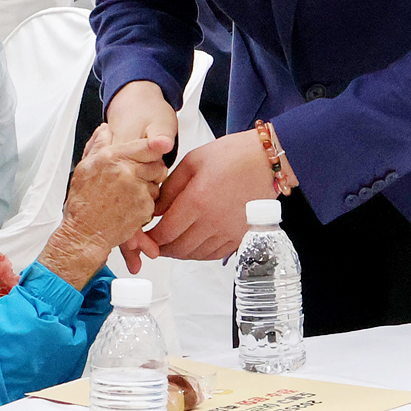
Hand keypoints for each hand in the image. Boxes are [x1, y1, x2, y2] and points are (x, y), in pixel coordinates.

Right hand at [39, 125, 173, 287]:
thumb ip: (98, 145)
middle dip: (151, 170)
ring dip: (148, 188)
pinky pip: (153, 201)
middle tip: (138, 177)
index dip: (157, 144)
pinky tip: (129, 208)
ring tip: (128, 195)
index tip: (166, 143)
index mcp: (110, 158)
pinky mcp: (144, 208)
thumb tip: (105, 130)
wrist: (84, 233)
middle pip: (157, 164)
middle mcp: (125, 172)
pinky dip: (145, 204)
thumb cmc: (82, 203)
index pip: (143, 146)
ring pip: (157, 183)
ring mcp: (136, 191)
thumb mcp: (85, 167)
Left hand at [148, 130, 274, 262]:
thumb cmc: (232, 156)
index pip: (165, 232)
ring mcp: (228, 232)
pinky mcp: (239, 237)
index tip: (144, 235)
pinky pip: (213, 255)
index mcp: (197, 201)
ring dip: (179, 252)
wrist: (266, 161)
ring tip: (171, 243)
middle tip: (154, 241)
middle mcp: (213, 221)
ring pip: (195, 255)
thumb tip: (155, 209)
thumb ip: (170, 187)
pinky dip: (198, 253)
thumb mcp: (192, 162)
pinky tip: (192, 244)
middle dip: (161, 247)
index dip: (150, 238)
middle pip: (178, 248)